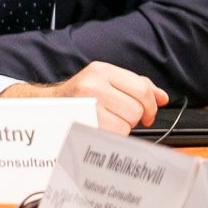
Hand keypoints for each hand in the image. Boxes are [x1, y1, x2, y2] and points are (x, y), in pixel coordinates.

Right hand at [0, 61, 166, 133]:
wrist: (45, 107)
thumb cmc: (77, 97)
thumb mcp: (104, 81)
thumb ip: (136, 86)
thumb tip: (162, 97)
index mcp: (101, 70)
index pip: (142, 89)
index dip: (151, 105)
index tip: (148, 113)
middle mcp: (93, 85)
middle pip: (137, 109)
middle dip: (133, 118)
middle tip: (119, 117)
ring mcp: (87, 105)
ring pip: (127, 124)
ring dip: (121, 128)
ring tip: (105, 122)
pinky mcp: (85, 123)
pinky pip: (114, 136)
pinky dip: (111, 137)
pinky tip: (99, 129)